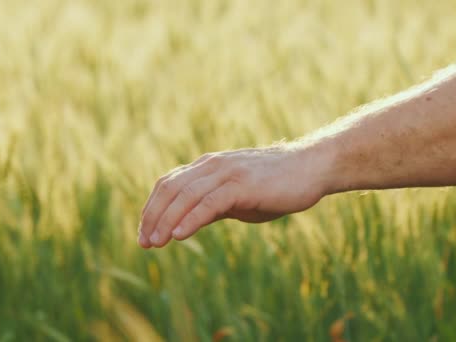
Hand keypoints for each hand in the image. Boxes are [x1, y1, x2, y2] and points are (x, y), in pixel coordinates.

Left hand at [138, 143, 332, 247]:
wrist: (311, 167)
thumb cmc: (275, 185)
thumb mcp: (237, 197)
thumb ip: (212, 205)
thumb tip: (187, 224)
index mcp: (207, 166)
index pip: (168, 184)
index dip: (152, 207)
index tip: (144, 231)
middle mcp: (212, 165)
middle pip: (170, 189)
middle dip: (153, 217)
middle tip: (144, 243)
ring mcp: (227, 173)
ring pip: (185, 196)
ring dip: (166, 221)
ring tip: (156, 243)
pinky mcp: (242, 185)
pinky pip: (209, 203)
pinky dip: (191, 219)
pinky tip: (179, 236)